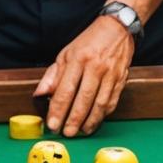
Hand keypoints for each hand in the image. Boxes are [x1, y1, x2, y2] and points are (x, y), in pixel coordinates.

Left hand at [34, 16, 134, 136]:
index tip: (52, 124)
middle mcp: (95, 67)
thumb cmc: (89, 41)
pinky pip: (112, 102)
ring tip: (80, 131)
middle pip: (83, 99)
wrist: (118, 28)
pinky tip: (95, 121)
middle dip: (73, 120)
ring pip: (99, 104)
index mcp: (78, 59)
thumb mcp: (66, 53)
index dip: (58, 109)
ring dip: (89, 121)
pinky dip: (103, 115)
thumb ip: (53, 75)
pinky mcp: (122, 79)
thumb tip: (40, 94)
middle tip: (66, 133)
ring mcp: (111, 74)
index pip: (66, 89)